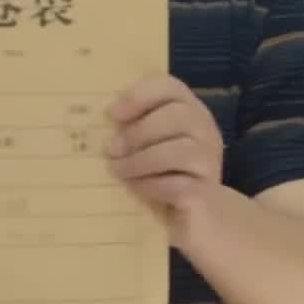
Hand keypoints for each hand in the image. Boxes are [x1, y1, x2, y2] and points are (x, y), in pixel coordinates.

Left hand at [104, 74, 224, 238]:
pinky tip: (135, 188)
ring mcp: (210, 162)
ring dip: (139, 161)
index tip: (112, 114)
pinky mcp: (206, 193)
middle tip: (110, 149)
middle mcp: (205, 131)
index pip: (170, 87)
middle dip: (137, 132)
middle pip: (175, 116)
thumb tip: (94, 120)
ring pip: (178, 151)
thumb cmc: (166, 176)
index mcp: (189, 111)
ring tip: (117, 170)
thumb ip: (132, 128)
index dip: (139, 96)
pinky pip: (178, 185)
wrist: (204, 217)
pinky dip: (151, 186)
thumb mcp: (149, 146)